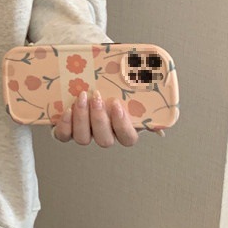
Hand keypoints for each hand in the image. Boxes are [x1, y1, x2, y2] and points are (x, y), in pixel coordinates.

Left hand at [50, 89, 165, 146]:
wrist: (82, 86)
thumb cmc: (110, 91)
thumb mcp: (129, 94)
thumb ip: (144, 103)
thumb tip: (163, 120)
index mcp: (122, 129)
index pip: (128, 138)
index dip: (122, 125)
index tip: (116, 104)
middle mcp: (104, 135)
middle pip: (105, 140)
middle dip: (99, 119)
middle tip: (96, 97)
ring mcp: (84, 135)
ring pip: (84, 139)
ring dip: (82, 118)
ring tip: (81, 97)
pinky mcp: (66, 132)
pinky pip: (64, 136)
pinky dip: (65, 124)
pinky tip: (68, 110)